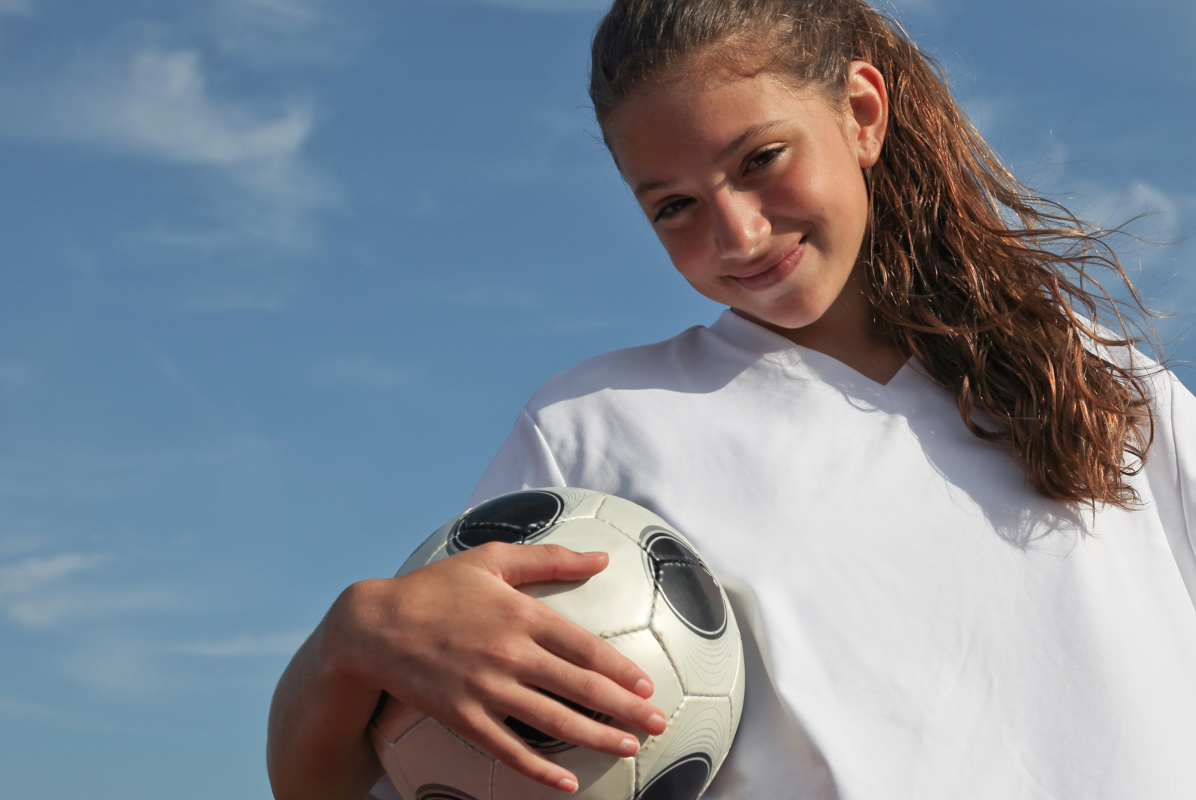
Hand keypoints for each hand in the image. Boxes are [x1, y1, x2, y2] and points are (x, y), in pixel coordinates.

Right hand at [327, 542, 668, 791]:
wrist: (375, 625)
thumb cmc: (437, 587)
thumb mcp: (492, 559)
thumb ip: (549, 559)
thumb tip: (601, 559)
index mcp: (522, 614)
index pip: (584, 647)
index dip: (621, 669)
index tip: (647, 685)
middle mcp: (510, 653)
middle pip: (580, 687)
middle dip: (625, 710)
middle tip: (658, 725)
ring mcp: (486, 688)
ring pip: (554, 721)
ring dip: (597, 739)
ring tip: (629, 750)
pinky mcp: (463, 716)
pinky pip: (508, 750)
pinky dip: (540, 769)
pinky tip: (566, 783)